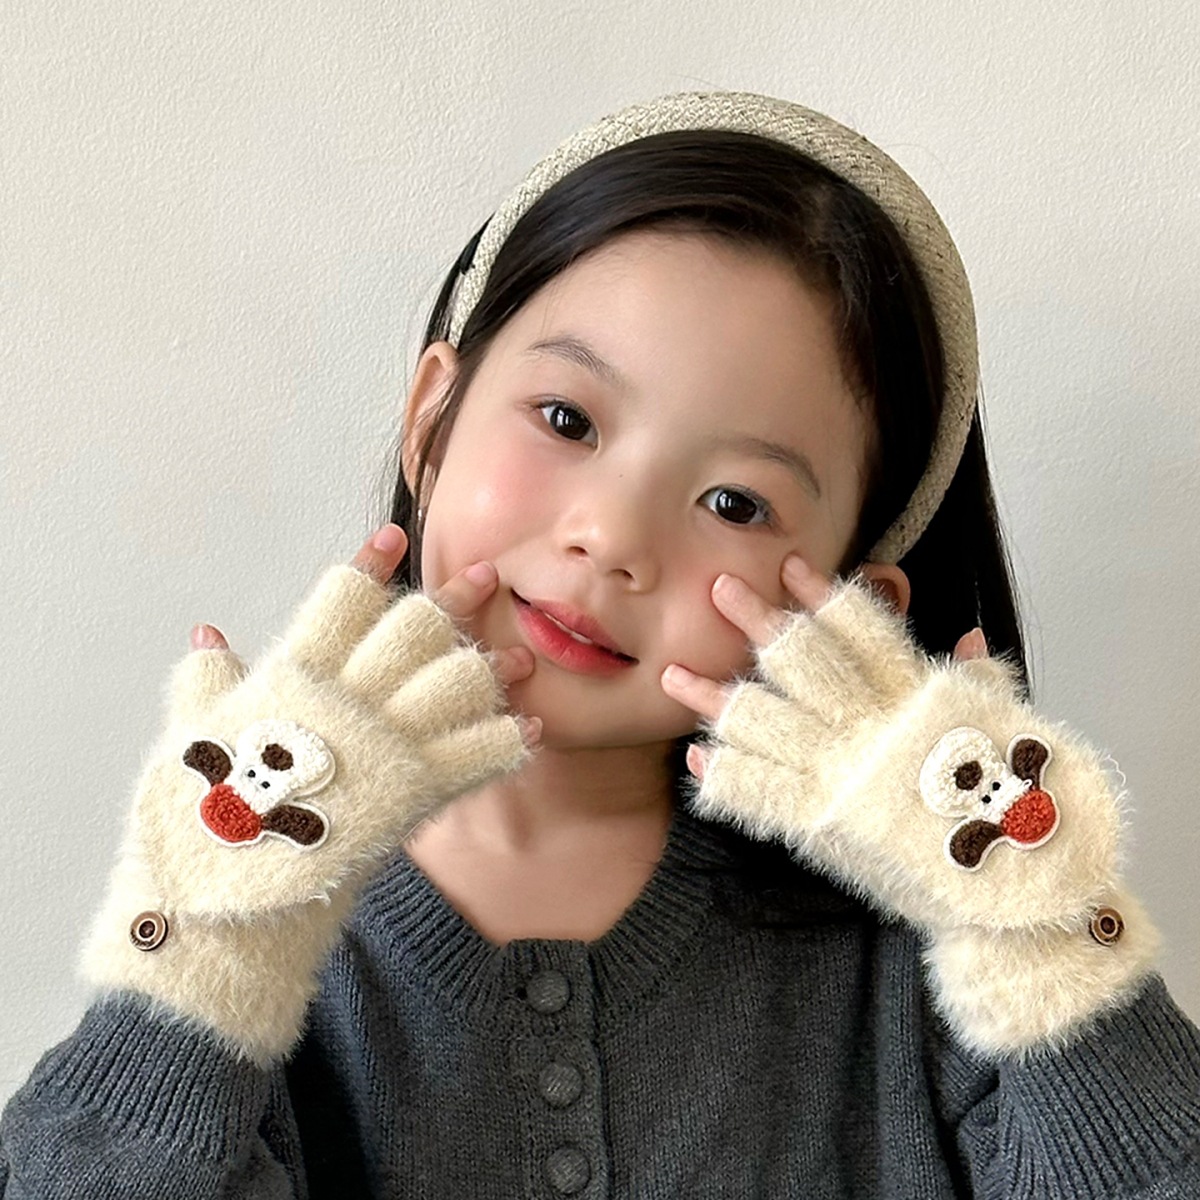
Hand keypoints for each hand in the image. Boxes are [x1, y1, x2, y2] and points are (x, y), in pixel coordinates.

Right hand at [83, 525, 537, 1060]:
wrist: (221, 919)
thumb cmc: (194, 834)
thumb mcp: (184, 745)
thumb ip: (203, 684)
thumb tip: (209, 633)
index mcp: (289, 680)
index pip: (337, 602)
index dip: (368, 566)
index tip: (394, 537)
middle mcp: (345, 701)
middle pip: (413, 629)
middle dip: (455, 599)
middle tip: (488, 575)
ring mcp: (384, 747)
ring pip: (454, 681)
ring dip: (489, 667)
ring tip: (516, 657)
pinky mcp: (414, 796)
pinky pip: (476, 755)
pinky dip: (507, 740)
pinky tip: (527, 727)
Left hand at [661, 555, 1158, 1055]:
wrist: (1016, 895)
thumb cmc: (1019, 814)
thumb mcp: (1009, 737)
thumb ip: (981, 687)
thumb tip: (967, 636)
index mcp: (917, 705)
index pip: (866, 635)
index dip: (827, 599)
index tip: (791, 566)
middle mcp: (874, 732)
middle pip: (805, 666)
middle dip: (759, 623)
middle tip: (719, 586)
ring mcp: (844, 779)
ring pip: (770, 724)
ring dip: (718, 700)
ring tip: (673, 674)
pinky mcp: (826, 829)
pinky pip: (765, 795)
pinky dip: (730, 777)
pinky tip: (697, 759)